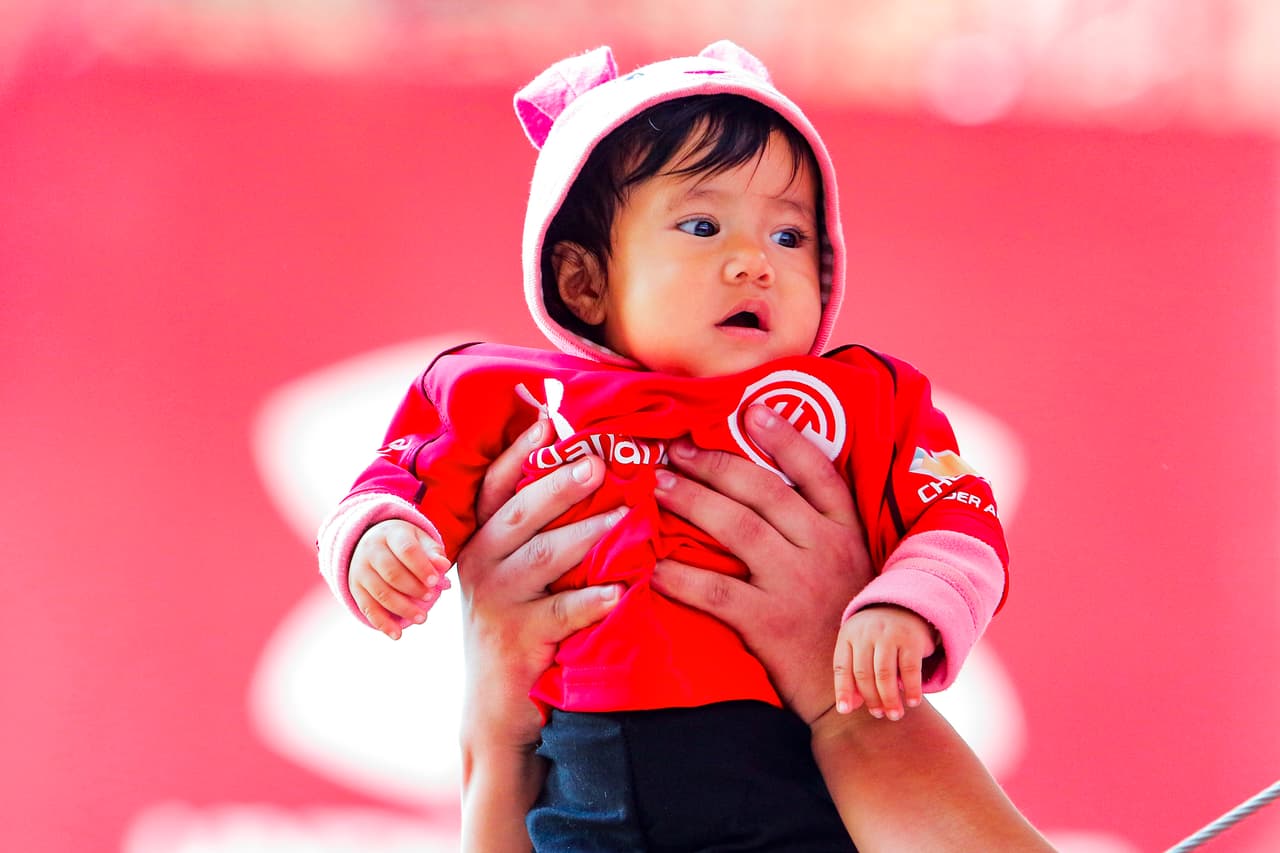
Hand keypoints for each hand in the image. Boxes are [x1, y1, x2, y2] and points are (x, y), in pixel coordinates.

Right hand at [349, 518, 451, 638]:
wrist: (371, 542)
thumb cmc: (405, 544)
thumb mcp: (420, 540)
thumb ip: (433, 553)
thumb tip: (443, 566)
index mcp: (391, 533)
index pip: (406, 550)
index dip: (421, 567)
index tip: (436, 582)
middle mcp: (371, 550)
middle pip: (391, 572)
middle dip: (413, 588)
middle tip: (430, 599)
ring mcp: (360, 570)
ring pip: (380, 592)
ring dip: (402, 608)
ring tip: (422, 618)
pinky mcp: (355, 588)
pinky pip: (367, 608)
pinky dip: (382, 623)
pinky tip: (397, 635)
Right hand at [456, 419, 623, 752]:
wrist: (497, 705)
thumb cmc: (523, 623)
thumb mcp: (523, 571)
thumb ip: (545, 525)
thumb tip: (593, 463)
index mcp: (484, 538)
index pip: (496, 485)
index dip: (520, 450)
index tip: (549, 417)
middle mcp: (482, 564)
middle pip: (518, 512)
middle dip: (558, 483)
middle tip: (598, 460)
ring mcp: (496, 603)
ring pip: (540, 557)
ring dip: (583, 533)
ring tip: (625, 516)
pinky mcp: (518, 640)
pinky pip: (558, 615)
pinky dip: (588, 602)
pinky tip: (618, 592)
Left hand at [650, 403, 873, 723]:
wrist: (854, 691)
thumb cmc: (842, 622)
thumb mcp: (850, 564)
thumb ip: (817, 527)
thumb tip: (766, 483)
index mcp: (844, 530)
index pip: (816, 471)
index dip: (783, 437)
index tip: (751, 409)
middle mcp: (823, 549)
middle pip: (762, 490)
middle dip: (714, 463)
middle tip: (675, 447)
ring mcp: (796, 585)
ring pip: (736, 528)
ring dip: (692, 500)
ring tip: (658, 484)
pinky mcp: (770, 624)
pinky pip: (715, 591)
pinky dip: (680, 575)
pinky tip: (653, 564)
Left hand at [834, 604, 935, 720]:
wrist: (906, 607)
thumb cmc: (877, 637)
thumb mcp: (860, 648)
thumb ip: (853, 674)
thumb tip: (849, 707)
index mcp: (848, 635)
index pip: (842, 667)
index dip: (843, 691)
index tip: (845, 711)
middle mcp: (866, 633)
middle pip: (864, 674)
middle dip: (872, 699)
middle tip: (880, 715)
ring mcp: (888, 634)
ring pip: (885, 674)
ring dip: (890, 699)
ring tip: (895, 714)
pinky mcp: (911, 639)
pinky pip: (910, 669)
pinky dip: (911, 689)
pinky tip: (913, 702)